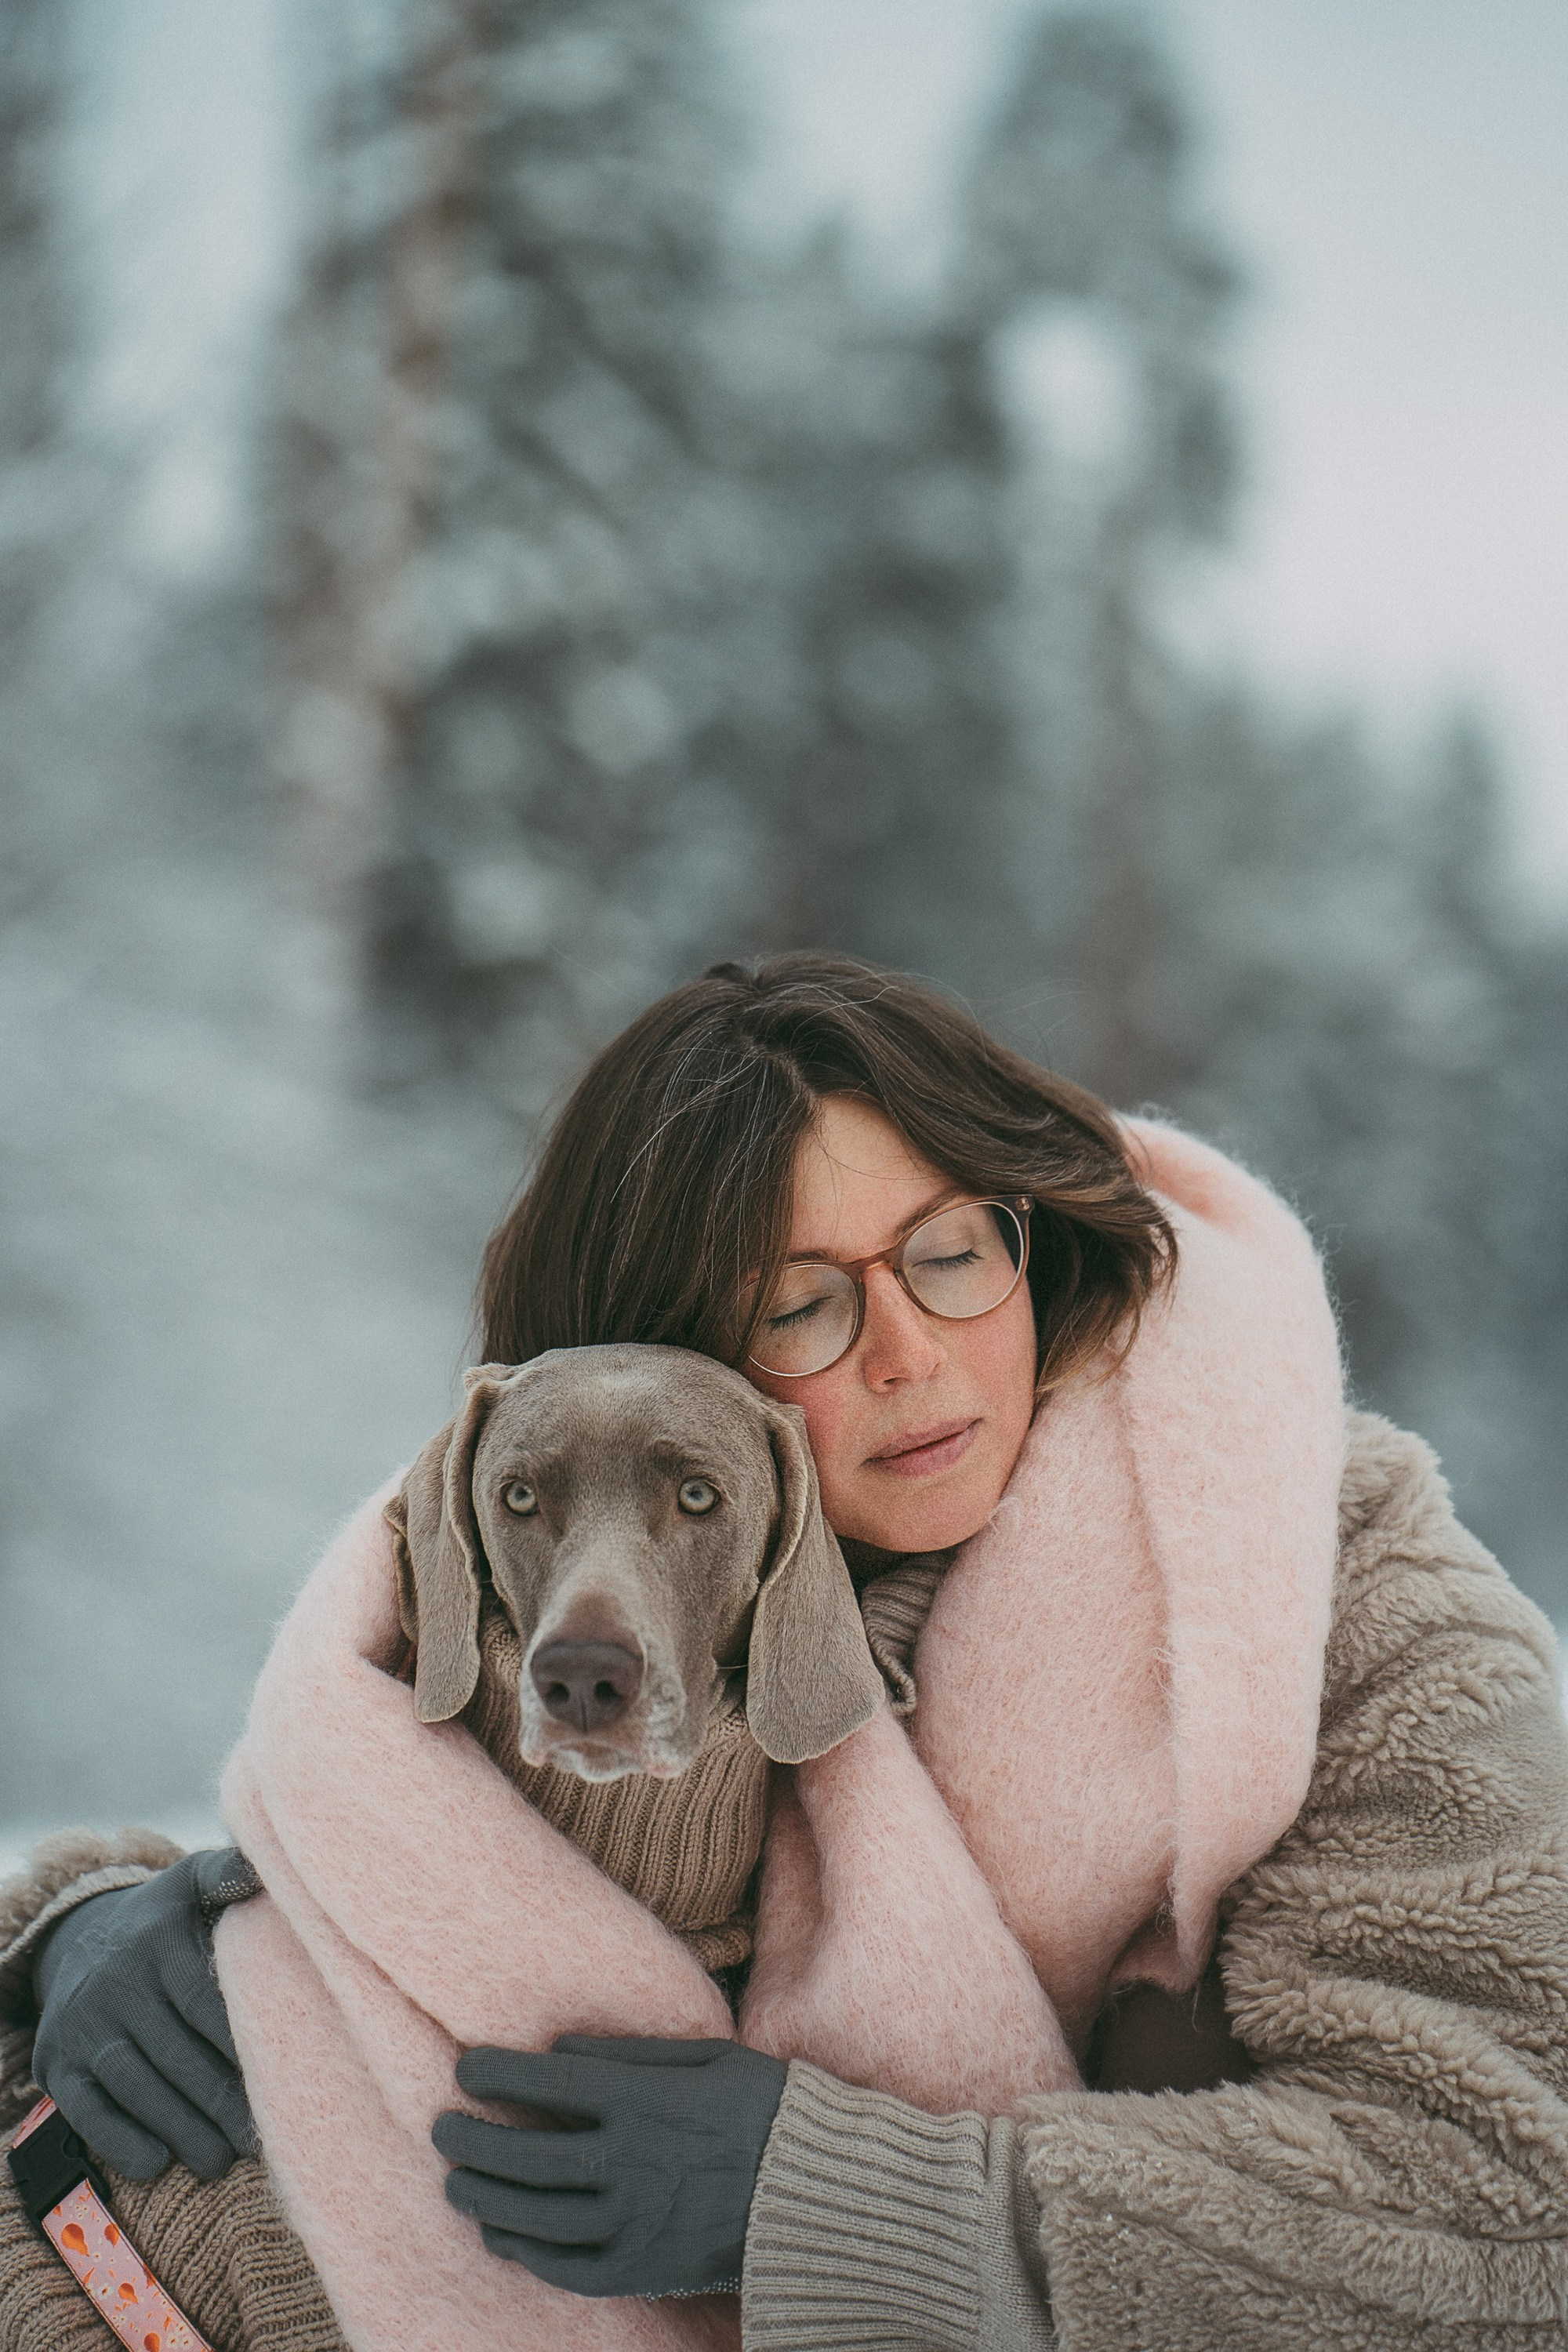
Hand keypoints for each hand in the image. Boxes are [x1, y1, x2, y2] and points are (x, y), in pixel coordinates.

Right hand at [31, 1849, 256, 2181]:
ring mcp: (81, 2028)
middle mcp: (113, 1985)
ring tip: (222, 2162)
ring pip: (135, 2086)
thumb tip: (260, 1868)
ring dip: (180, 2129)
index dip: (239, 2039)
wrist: (80, 1943)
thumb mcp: (189, 1884)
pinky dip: (120, 2140)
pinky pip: (87, 2111)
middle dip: (219, 2099)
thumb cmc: (161, 1921)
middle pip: (174, 2052)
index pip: (202, 1997)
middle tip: (260, 2138)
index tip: (280, 2073)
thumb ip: (227, 1873)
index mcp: (154, 1941)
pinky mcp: (58, 2066)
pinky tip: (157, 2164)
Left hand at [432, 2034, 787, 2297]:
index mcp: (645, 2101)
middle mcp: (630, 2163)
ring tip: (457, 2184)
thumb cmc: (762, 2108)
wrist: (814, 2192)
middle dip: (473, 2141)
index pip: (547, 2084)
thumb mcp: (707, 2056)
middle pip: (526, 2154)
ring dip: (485, 2199)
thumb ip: (630, 2053)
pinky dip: (526, 2253)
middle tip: (441, 2129)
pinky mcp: (642, 2269)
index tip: (464, 2069)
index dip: (496, 2075)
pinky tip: (504, 2238)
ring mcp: (634, 2222)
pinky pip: (566, 2267)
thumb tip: (559, 2048)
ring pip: (535, 2216)